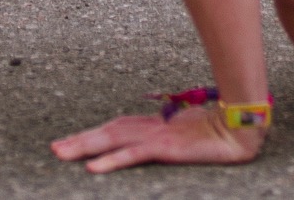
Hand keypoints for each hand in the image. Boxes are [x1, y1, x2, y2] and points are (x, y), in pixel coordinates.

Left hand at [51, 103, 265, 173]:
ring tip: (62, 154)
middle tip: (54, 148)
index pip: (117, 127)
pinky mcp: (164, 148)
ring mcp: (157, 135)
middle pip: (108, 131)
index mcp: (156, 124)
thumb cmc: (219, 128)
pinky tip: (93, 168)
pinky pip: (131, 155)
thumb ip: (171, 134)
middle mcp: (152, 126)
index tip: (71, 141)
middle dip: (80, 140)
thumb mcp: (189, 132)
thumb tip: (156, 137)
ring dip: (85, 147)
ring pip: (113, 140)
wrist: (239, 126)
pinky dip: (110, 161)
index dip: (93, 133)